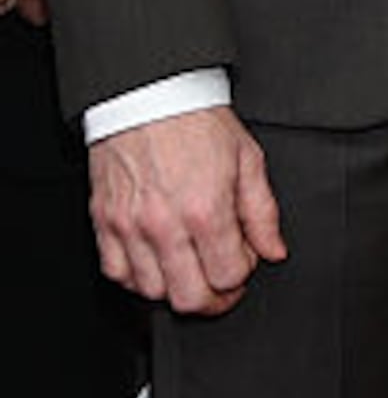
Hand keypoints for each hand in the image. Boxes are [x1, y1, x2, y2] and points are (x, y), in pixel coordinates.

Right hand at [90, 104, 285, 313]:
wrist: (150, 98)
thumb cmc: (199, 124)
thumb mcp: (249, 161)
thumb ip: (263, 213)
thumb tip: (274, 250)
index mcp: (206, 210)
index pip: (228, 276)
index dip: (243, 275)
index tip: (245, 261)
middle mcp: (165, 225)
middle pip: (189, 297)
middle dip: (213, 299)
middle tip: (222, 285)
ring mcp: (130, 227)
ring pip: (152, 292)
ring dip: (176, 288)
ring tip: (191, 268)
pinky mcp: (104, 223)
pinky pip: (116, 273)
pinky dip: (138, 278)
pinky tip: (157, 262)